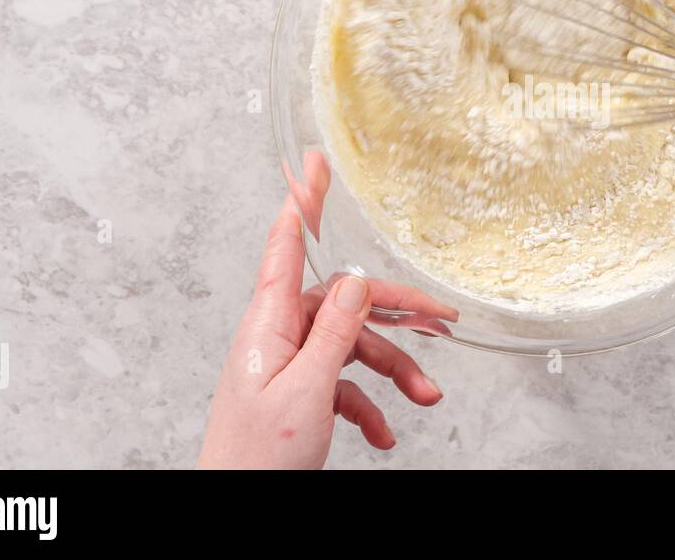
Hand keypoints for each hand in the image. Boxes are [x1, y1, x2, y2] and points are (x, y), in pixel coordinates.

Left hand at [197, 152, 459, 468]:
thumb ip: (334, 332)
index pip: (287, 246)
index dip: (303, 201)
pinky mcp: (299, 396)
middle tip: (440, 319)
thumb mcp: (307, 390)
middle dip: (394, 314)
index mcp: (270, 324)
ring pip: (353, 348)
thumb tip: (353, 280)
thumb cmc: (256, 458)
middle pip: (344, 304)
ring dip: (393, 371)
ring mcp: (289, 367)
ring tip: (424, 397)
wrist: (234, 511)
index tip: (313, 162)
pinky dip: (370, 405)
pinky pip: (344, 385)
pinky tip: (384, 432)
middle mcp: (278, 337)